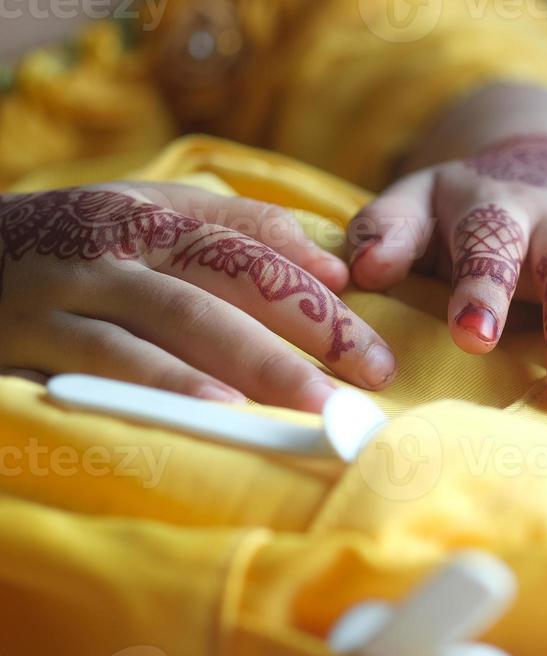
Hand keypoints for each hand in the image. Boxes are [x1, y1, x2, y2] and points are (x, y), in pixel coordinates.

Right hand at [0, 183, 395, 410]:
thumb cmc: (70, 255)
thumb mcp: (142, 222)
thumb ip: (232, 232)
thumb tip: (328, 263)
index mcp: (150, 212)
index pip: (252, 248)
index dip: (318, 291)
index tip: (374, 341)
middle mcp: (116, 241)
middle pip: (231, 280)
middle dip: (311, 328)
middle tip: (371, 376)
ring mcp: (72, 285)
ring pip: (179, 317)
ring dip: (256, 362)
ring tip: (315, 401)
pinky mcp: (32, 334)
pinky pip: (111, 360)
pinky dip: (168, 384)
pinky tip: (219, 412)